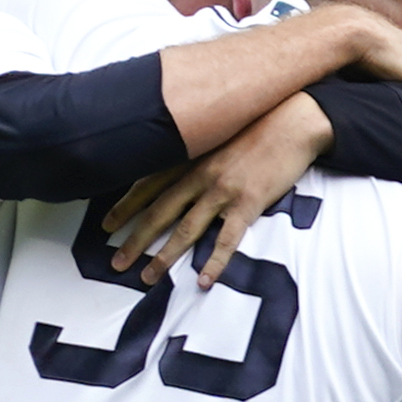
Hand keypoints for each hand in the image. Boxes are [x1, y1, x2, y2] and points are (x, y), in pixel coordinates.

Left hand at [103, 93, 331, 287]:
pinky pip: (227, 239)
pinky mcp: (248, 203)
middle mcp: (199, 175)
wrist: (294, 119)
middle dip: (134, 240)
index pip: (147, 185)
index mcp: (189, 157)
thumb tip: (180, 164)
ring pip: (185, 229)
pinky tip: (204, 281)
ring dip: (164, 257)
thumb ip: (196, 150)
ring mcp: (222, 190)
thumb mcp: (217, 131)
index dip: (125, 206)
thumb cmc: (258, 122)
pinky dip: (214, 262)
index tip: (107, 225)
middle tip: (115, 263)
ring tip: (146, 278)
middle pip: (159, 212)